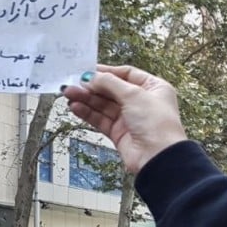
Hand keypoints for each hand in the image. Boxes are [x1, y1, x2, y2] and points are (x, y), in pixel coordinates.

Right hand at [63, 64, 187, 173]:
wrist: (157, 156)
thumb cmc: (157, 124)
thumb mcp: (134, 94)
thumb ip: (110, 83)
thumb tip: (91, 77)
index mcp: (152, 87)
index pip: (126, 74)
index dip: (107, 72)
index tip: (88, 71)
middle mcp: (141, 102)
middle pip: (111, 90)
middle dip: (92, 87)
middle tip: (73, 84)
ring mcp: (129, 118)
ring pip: (103, 105)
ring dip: (86, 99)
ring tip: (69, 95)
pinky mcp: (118, 132)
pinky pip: (100, 119)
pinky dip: (87, 113)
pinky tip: (76, 107)